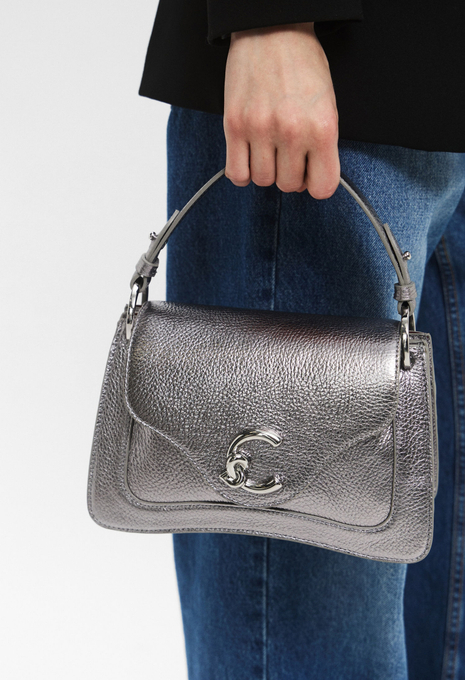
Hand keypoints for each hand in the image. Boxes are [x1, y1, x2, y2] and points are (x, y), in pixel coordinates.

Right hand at [223, 22, 339, 198]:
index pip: (322, 187)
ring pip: (262, 180)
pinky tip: (248, 155)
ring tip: (268, 149)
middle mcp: (292, 131)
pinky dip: (242, 171)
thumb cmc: (302, 65)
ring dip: (265, 170)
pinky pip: (237, 173)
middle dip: (289, 174)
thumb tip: (309, 180)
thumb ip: (321, 144)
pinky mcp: (234, 125)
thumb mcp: (327, 104)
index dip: (315, 183)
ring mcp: (260, 129)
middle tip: (287, 154)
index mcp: (323, 127)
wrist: (273, 28)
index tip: (310, 173)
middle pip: (288, 185)